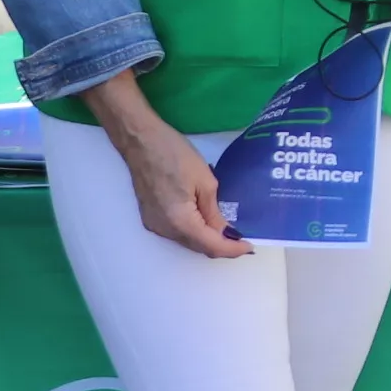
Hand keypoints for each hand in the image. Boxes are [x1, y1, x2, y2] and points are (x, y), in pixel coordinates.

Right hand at [89, 74, 240, 257]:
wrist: (141, 140)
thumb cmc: (175, 154)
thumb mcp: (205, 182)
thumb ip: (215, 213)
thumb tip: (225, 233)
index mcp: (180, 221)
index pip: (211, 246)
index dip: (232, 250)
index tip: (250, 246)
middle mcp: (165, 230)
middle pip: (198, 248)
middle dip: (221, 246)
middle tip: (242, 238)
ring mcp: (155, 225)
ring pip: (187, 242)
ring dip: (207, 240)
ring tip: (228, 230)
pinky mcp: (150, 218)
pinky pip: (177, 233)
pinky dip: (194, 232)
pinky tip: (206, 222)